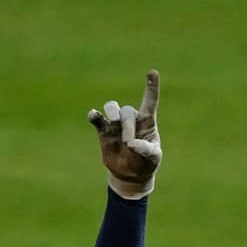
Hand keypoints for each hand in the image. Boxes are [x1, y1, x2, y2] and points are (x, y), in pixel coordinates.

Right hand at [88, 69, 161, 198]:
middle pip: (127, 111)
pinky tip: (94, 115)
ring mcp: (116, 124)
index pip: (149, 101)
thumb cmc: (146, 162)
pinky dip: (94, 116)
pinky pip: (97, 118)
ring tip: (114, 123)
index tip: (152, 72)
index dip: (151, 87)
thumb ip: (146, 150)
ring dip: (113, 114)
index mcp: (147, 122)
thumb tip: (131, 144)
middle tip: (130, 145)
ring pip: (112, 107)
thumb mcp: (153, 158)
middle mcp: (131, 119)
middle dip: (127, 127)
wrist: (130, 174)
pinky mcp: (104, 131)